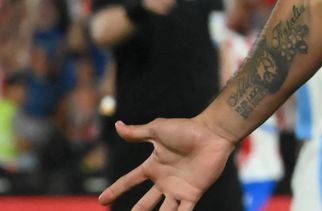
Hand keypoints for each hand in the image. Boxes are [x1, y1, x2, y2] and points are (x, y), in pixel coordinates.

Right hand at [98, 117, 236, 209]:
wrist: (213, 133)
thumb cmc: (187, 129)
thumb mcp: (158, 130)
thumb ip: (137, 132)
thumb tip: (117, 125)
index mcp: (153, 166)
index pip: (129, 181)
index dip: (116, 190)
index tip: (102, 201)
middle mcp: (164, 180)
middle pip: (145, 203)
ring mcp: (178, 189)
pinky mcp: (193, 193)